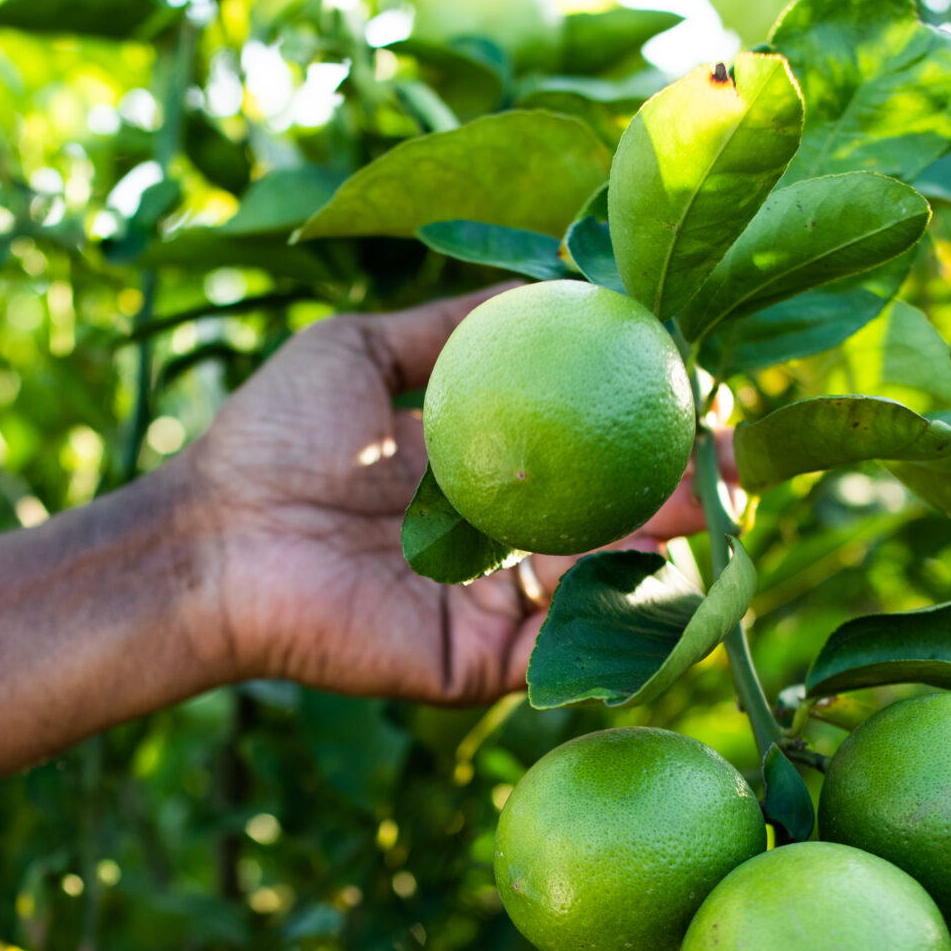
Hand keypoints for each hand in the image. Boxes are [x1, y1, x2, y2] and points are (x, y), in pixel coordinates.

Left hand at [177, 288, 727, 707]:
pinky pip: (565, 652)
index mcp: (478, 473)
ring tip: (714, 505)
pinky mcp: (478, 666)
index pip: (583, 454)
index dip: (644, 429)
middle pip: (611, 524)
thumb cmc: (272, 440)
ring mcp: (494, 609)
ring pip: (602, 586)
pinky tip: (667, 576)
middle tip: (737, 463)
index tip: (702, 395)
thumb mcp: (360, 353)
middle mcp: (498, 545)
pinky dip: (621, 624)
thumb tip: (546, 284)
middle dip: (682, 496)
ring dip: (667, 550)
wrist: (214, 537)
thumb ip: (449, 326)